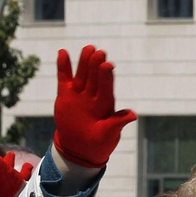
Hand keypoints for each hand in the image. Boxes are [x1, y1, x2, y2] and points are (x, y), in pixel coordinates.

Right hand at [52, 46, 136, 168]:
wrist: (79, 148)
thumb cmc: (99, 143)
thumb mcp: (108, 135)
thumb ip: (116, 123)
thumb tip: (132, 115)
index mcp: (106, 104)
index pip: (107, 87)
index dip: (107, 76)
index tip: (108, 64)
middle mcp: (94, 96)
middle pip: (95, 77)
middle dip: (97, 65)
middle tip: (99, 52)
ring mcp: (79, 94)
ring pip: (82, 74)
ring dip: (84, 61)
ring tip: (88, 48)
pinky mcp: (65, 94)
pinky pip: (64, 77)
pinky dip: (63, 66)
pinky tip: (63, 52)